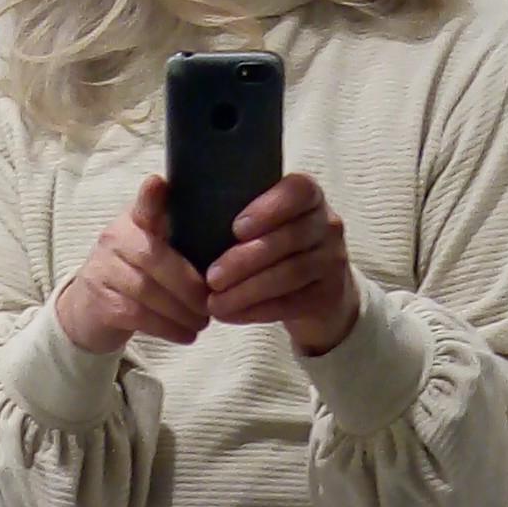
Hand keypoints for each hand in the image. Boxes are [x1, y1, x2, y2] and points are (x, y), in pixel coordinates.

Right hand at [56, 175, 208, 352]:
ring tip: (203, 323)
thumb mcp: (154, 249)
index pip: (143, 205)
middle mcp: (114, 239)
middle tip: (210, 304)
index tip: (158, 184)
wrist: (88, 310)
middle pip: (153, 258)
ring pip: (147, 291)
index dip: (150, 197)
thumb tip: (228, 251)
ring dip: (181, 311)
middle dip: (188, 285)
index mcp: (134, 221)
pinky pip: (138, 315)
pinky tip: (185, 335)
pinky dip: (167, 327)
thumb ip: (180, 239)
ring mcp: (103, 271)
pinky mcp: (100, 302)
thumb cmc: (135, 276)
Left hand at [205, 173, 360, 356]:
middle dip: (245, 260)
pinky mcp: (327, 295)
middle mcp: (327, 224)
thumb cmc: (279, 250)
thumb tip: (175, 206)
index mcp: (309, 196)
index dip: (268, 208)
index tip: (236, 228)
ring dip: (247, 290)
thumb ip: (238, 211)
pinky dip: (256, 311)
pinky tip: (230, 315)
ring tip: (215, 302)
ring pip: (289, 273)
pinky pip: (290, 303)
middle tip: (211, 277)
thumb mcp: (268, 223)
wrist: (322, 293)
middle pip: (288, 238)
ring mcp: (332, 261)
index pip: (297, 191)